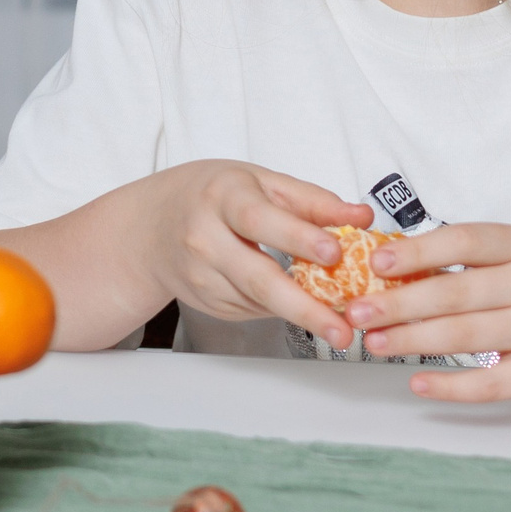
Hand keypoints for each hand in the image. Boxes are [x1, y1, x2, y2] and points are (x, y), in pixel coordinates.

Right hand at [134, 161, 376, 350]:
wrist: (149, 228)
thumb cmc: (211, 195)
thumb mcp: (257, 182)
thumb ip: (311, 200)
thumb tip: (361, 217)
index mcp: (221, 197)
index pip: (260, 220)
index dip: (298, 237)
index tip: (336, 253)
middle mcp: (205, 238)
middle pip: (257, 278)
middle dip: (304, 308)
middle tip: (342, 329)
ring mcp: (201, 276)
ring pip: (259, 303)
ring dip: (301, 315)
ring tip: (339, 326)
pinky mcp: (207, 303)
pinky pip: (253, 310)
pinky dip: (281, 309)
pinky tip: (297, 304)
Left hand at [346, 223, 510, 408]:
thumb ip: (469, 264)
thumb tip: (390, 266)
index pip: (465, 240)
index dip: (418, 251)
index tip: (376, 263)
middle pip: (455, 293)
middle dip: (398, 303)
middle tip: (356, 312)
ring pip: (465, 335)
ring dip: (412, 340)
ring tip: (374, 343)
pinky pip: (490, 382)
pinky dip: (450, 385)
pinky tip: (418, 383)